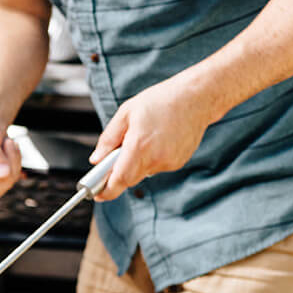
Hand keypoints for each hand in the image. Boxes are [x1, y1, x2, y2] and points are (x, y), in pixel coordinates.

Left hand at [89, 72, 212, 200]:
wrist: (195, 98)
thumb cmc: (161, 101)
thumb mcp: (126, 113)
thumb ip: (108, 139)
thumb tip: (97, 159)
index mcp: (139, 145)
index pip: (120, 179)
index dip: (107, 190)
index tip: (97, 194)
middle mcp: (155, 157)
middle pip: (130, 179)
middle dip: (119, 173)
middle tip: (114, 158)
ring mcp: (169, 162)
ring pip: (143, 172)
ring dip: (136, 163)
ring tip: (141, 139)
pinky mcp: (178, 162)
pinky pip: (157, 167)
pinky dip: (150, 159)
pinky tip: (155, 141)